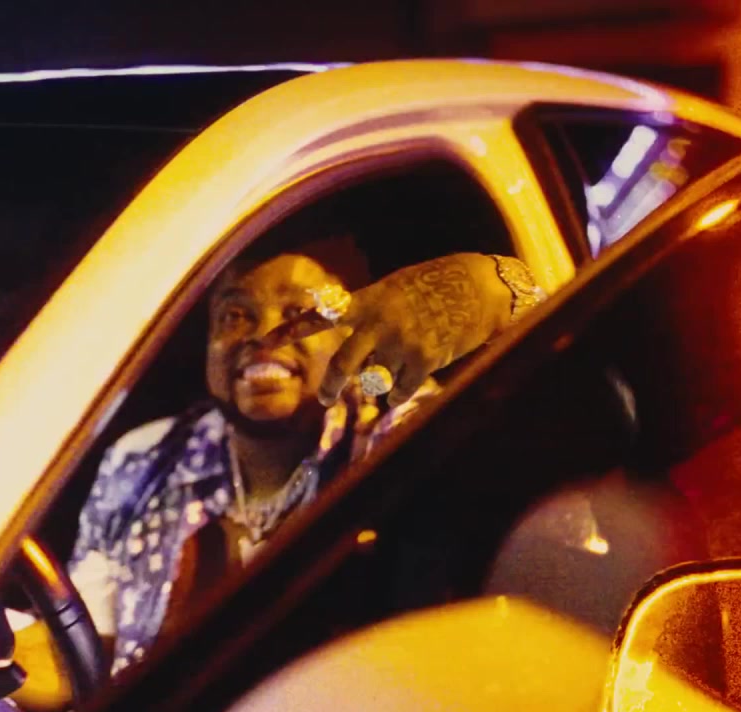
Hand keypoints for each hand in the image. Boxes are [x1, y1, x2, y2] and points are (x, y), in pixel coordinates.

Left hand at [263, 253, 517, 406]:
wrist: (479, 287)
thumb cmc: (436, 285)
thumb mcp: (395, 288)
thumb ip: (370, 313)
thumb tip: (353, 347)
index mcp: (367, 301)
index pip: (319, 318)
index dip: (289, 332)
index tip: (261, 345)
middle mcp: (378, 323)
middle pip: (343, 365)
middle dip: (331, 386)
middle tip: (324, 397)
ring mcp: (400, 343)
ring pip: (375, 379)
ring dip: (382, 380)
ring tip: (397, 367)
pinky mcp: (423, 361)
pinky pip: (399, 391)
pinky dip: (401, 391)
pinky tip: (413, 378)